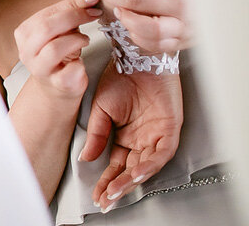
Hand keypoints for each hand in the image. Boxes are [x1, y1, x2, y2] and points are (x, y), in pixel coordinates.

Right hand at [14, 0, 101, 99]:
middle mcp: (26, 51)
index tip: (92, 0)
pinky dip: (81, 63)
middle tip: (94, 14)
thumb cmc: (61, 54)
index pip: (46, 13)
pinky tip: (80, 61)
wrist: (58, 86)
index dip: (71, 6)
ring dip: (77, 39)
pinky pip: (71, 70)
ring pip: (55, 48)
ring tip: (84, 39)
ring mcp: (39, 69)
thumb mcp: (62, 30)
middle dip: (74, 17)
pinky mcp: (56, 84)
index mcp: (24, 33)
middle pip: (46, 27)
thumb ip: (71, 11)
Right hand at [79, 63, 182, 209]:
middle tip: (106, 199)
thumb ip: (96, 134)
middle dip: (117, 186)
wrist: (135, 58)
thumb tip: (87, 158)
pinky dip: (149, 164)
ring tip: (117, 190)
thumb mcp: (100, 108)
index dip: (106, 179)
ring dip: (131, 179)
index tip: (97, 194)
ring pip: (145, 166)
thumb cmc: (119, 77)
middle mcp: (140, 139)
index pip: (115, 164)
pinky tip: (136, 172)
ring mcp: (155, 136)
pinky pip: (161, 153)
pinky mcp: (169, 130)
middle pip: (130, 169)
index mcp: (123, 135)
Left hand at [86, 0, 189, 52]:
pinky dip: (137, 35)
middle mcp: (185, 5)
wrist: (224, 7)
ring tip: (115, 9)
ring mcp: (185, 26)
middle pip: (139, 1)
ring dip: (125, 18)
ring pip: (148, 27)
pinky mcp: (183, 42)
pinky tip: (129, 24)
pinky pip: (155, 43)